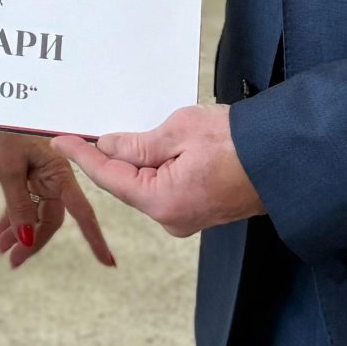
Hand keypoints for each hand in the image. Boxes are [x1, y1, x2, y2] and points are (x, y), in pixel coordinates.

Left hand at [0, 128, 115, 269]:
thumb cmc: (3, 129)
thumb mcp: (8, 169)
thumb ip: (19, 204)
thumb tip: (27, 238)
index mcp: (58, 174)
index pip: (81, 213)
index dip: (94, 238)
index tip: (108, 262)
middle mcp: (54, 177)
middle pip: (50, 218)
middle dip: (33, 241)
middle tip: (14, 261)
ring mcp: (41, 176)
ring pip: (35, 212)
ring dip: (20, 231)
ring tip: (2, 249)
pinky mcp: (27, 173)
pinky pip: (25, 201)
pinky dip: (13, 216)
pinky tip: (2, 233)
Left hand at [55, 104, 263, 236]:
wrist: (285, 158)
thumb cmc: (240, 143)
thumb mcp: (180, 131)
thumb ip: (138, 143)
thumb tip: (108, 146)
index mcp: (162, 202)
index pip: (108, 177)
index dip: (82, 156)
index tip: (60, 140)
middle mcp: (171, 218)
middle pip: (126, 183)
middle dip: (110, 155)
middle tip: (88, 127)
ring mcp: (186, 217)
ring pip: (145, 184)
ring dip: (136, 159)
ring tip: (128, 130)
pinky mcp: (199, 209)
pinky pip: (164, 186)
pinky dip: (156, 166)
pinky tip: (155, 145)